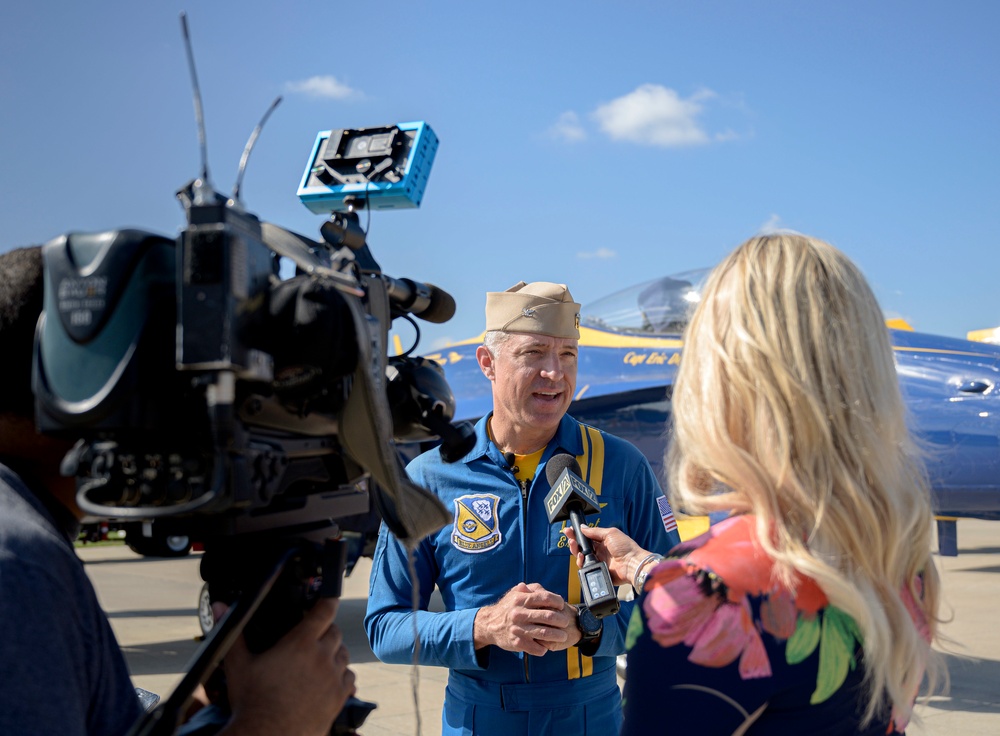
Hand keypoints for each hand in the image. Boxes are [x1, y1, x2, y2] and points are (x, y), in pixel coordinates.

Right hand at [218, 597, 355, 735]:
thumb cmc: (251, 703)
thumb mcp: (238, 665)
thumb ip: (234, 632)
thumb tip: (220, 607)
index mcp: (300, 643)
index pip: (324, 611)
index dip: (328, 601)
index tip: (329, 598)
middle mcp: (321, 657)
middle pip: (335, 632)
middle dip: (326, 631)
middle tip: (313, 638)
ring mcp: (333, 678)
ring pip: (343, 654)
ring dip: (334, 653)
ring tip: (318, 660)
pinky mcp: (339, 698)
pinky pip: (349, 678)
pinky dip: (342, 675)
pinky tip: (328, 679)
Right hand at [474, 582, 581, 655]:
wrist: (489, 624)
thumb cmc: (508, 607)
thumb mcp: (516, 593)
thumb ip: (533, 590)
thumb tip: (552, 594)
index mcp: (521, 599)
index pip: (546, 598)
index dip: (558, 601)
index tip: (561, 606)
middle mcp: (519, 613)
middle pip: (549, 616)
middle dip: (562, 620)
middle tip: (566, 622)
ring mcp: (518, 629)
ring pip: (545, 633)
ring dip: (558, 635)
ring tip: (563, 636)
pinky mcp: (517, 643)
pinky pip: (537, 648)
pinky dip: (545, 648)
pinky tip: (547, 646)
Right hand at [564, 525, 647, 586]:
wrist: (632, 564)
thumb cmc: (626, 547)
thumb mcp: (610, 533)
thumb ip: (595, 531)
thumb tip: (583, 527)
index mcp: (603, 541)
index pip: (586, 537)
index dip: (577, 534)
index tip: (569, 531)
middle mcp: (599, 551)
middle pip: (582, 547)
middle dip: (574, 542)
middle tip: (570, 539)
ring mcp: (598, 561)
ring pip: (581, 557)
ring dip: (576, 551)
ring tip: (575, 547)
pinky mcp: (597, 570)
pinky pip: (585, 567)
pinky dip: (581, 562)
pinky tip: (581, 557)